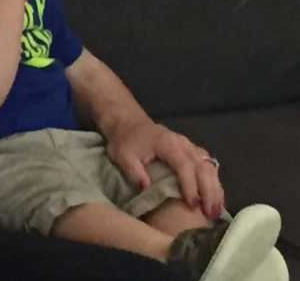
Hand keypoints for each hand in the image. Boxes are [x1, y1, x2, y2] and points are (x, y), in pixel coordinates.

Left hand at [106, 120, 224, 219]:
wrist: (129, 124)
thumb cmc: (125, 141)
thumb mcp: (122, 156)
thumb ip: (133, 171)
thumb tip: (146, 188)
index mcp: (167, 143)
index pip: (184, 165)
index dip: (190, 185)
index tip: (192, 205)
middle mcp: (183, 143)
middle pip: (202, 166)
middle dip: (208, 191)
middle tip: (210, 214)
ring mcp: (190, 146)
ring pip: (209, 166)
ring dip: (215, 188)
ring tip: (216, 210)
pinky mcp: (192, 151)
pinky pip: (208, 165)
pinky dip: (214, 182)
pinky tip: (216, 198)